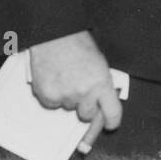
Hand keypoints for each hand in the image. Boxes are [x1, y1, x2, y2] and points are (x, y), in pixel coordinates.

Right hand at [28, 30, 122, 153]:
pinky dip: (54, 96)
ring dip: (69, 98)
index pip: (112, 114)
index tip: (110, 124)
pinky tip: (56, 79)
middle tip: (82, 89)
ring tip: (68, 76)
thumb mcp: (100, 64)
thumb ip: (103, 87)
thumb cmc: (79, 45)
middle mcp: (84, 92)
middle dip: (86, 106)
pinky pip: (53, 105)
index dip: (111, 122)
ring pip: (69, 108)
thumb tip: (102, 106)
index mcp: (102, 83)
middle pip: (88, 116)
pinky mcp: (48, 97)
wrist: (55, 35)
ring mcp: (65, 96)